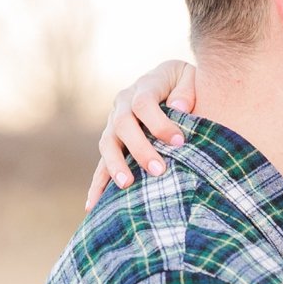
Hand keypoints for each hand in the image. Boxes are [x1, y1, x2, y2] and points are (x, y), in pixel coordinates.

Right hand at [85, 60, 196, 210]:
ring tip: (127, 185)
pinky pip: (101, 164)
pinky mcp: (112, 143)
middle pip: (123, 125)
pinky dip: (97, 184)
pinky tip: (93, 205)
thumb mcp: (189, 78)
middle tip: (159, 170)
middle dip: (140, 149)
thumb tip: (179, 107)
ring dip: (115, 165)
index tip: (179, 142)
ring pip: (108, 144)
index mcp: (144, 86)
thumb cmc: (184, 84)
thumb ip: (186, 90)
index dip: (159, 123)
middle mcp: (123, 103)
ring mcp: (114, 123)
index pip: (144, 104)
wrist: (169, 83)